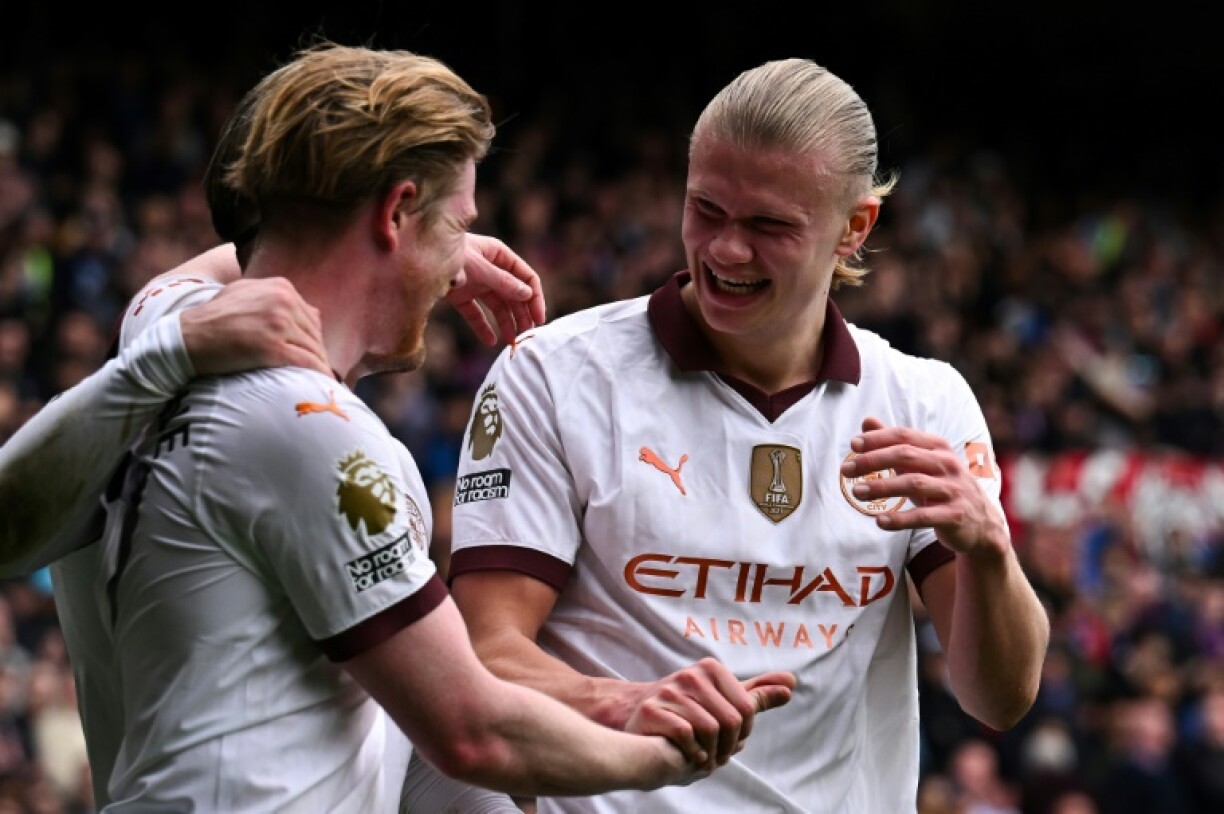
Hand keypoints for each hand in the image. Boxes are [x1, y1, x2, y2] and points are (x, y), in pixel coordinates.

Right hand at [180, 277, 328, 376]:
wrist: (189, 337)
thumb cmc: (213, 319)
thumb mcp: (244, 294)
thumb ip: (274, 297)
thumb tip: (311, 310)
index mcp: (280, 287)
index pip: (310, 316)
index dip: (312, 338)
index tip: (312, 353)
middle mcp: (282, 301)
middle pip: (314, 333)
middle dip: (317, 353)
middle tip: (319, 370)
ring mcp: (278, 323)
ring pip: (312, 348)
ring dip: (319, 365)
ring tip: (321, 380)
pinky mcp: (273, 347)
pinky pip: (306, 362)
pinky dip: (318, 374)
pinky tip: (323, 384)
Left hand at [446, 233, 545, 345]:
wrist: (414, 253)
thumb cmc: (449, 251)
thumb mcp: (479, 267)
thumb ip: (503, 282)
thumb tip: (527, 295)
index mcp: (499, 255)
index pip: (526, 277)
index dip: (535, 298)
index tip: (538, 320)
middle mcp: (490, 269)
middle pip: (513, 294)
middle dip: (521, 315)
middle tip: (527, 336)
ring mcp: (476, 282)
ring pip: (497, 306)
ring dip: (506, 323)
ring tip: (512, 342)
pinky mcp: (461, 295)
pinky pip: (476, 313)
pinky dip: (482, 327)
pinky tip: (490, 342)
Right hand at [623, 658, 795, 772]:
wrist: (638, 719)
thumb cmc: (687, 712)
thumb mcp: (723, 700)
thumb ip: (756, 693)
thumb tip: (792, 682)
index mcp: (711, 668)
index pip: (746, 709)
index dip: (743, 732)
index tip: (731, 739)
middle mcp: (691, 674)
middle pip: (730, 721)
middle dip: (728, 747)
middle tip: (718, 755)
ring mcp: (669, 690)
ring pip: (710, 730)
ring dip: (710, 754)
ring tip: (703, 758)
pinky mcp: (653, 710)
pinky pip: (687, 736)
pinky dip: (692, 753)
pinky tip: (689, 756)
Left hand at [839, 417, 1008, 557]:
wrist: (982, 523)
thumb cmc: (942, 488)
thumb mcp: (920, 464)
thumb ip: (894, 443)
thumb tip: (866, 420)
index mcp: (938, 447)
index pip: (904, 436)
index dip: (878, 438)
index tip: (853, 445)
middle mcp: (948, 464)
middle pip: (906, 456)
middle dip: (873, 461)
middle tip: (846, 470)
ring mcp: (954, 489)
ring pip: (913, 484)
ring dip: (882, 487)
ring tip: (856, 492)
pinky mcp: (956, 515)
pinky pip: (924, 516)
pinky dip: (900, 519)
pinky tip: (879, 521)